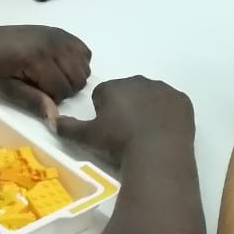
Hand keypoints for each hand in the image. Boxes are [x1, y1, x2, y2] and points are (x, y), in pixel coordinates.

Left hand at [0, 23, 91, 120]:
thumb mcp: (8, 89)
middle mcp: (52, 45)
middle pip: (78, 77)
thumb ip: (33, 101)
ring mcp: (58, 36)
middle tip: (46, 88)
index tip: (38, 96)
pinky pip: (83, 50)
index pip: (62, 89)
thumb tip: (55, 117)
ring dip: (73, 76)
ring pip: (84, 65)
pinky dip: (78, 61)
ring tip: (54, 77)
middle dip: (66, 89)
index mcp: (37, 60)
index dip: (52, 99)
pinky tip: (62, 66)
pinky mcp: (59, 32)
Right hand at [55, 77, 193, 168]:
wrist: (157, 152)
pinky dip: (168, 114)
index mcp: (113, 87)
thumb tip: (51, 122)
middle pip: (128, 91)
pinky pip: (172, 104)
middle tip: (126, 132)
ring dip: (148, 108)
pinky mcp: (182, 100)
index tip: (108, 129)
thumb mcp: (88, 137)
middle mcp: (138, 81)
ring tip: (147, 133)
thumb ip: (68, 128)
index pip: (103, 94)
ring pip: (151, 96)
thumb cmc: (118, 142)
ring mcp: (163, 89)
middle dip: (126, 106)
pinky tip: (165, 131)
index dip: (103, 111)